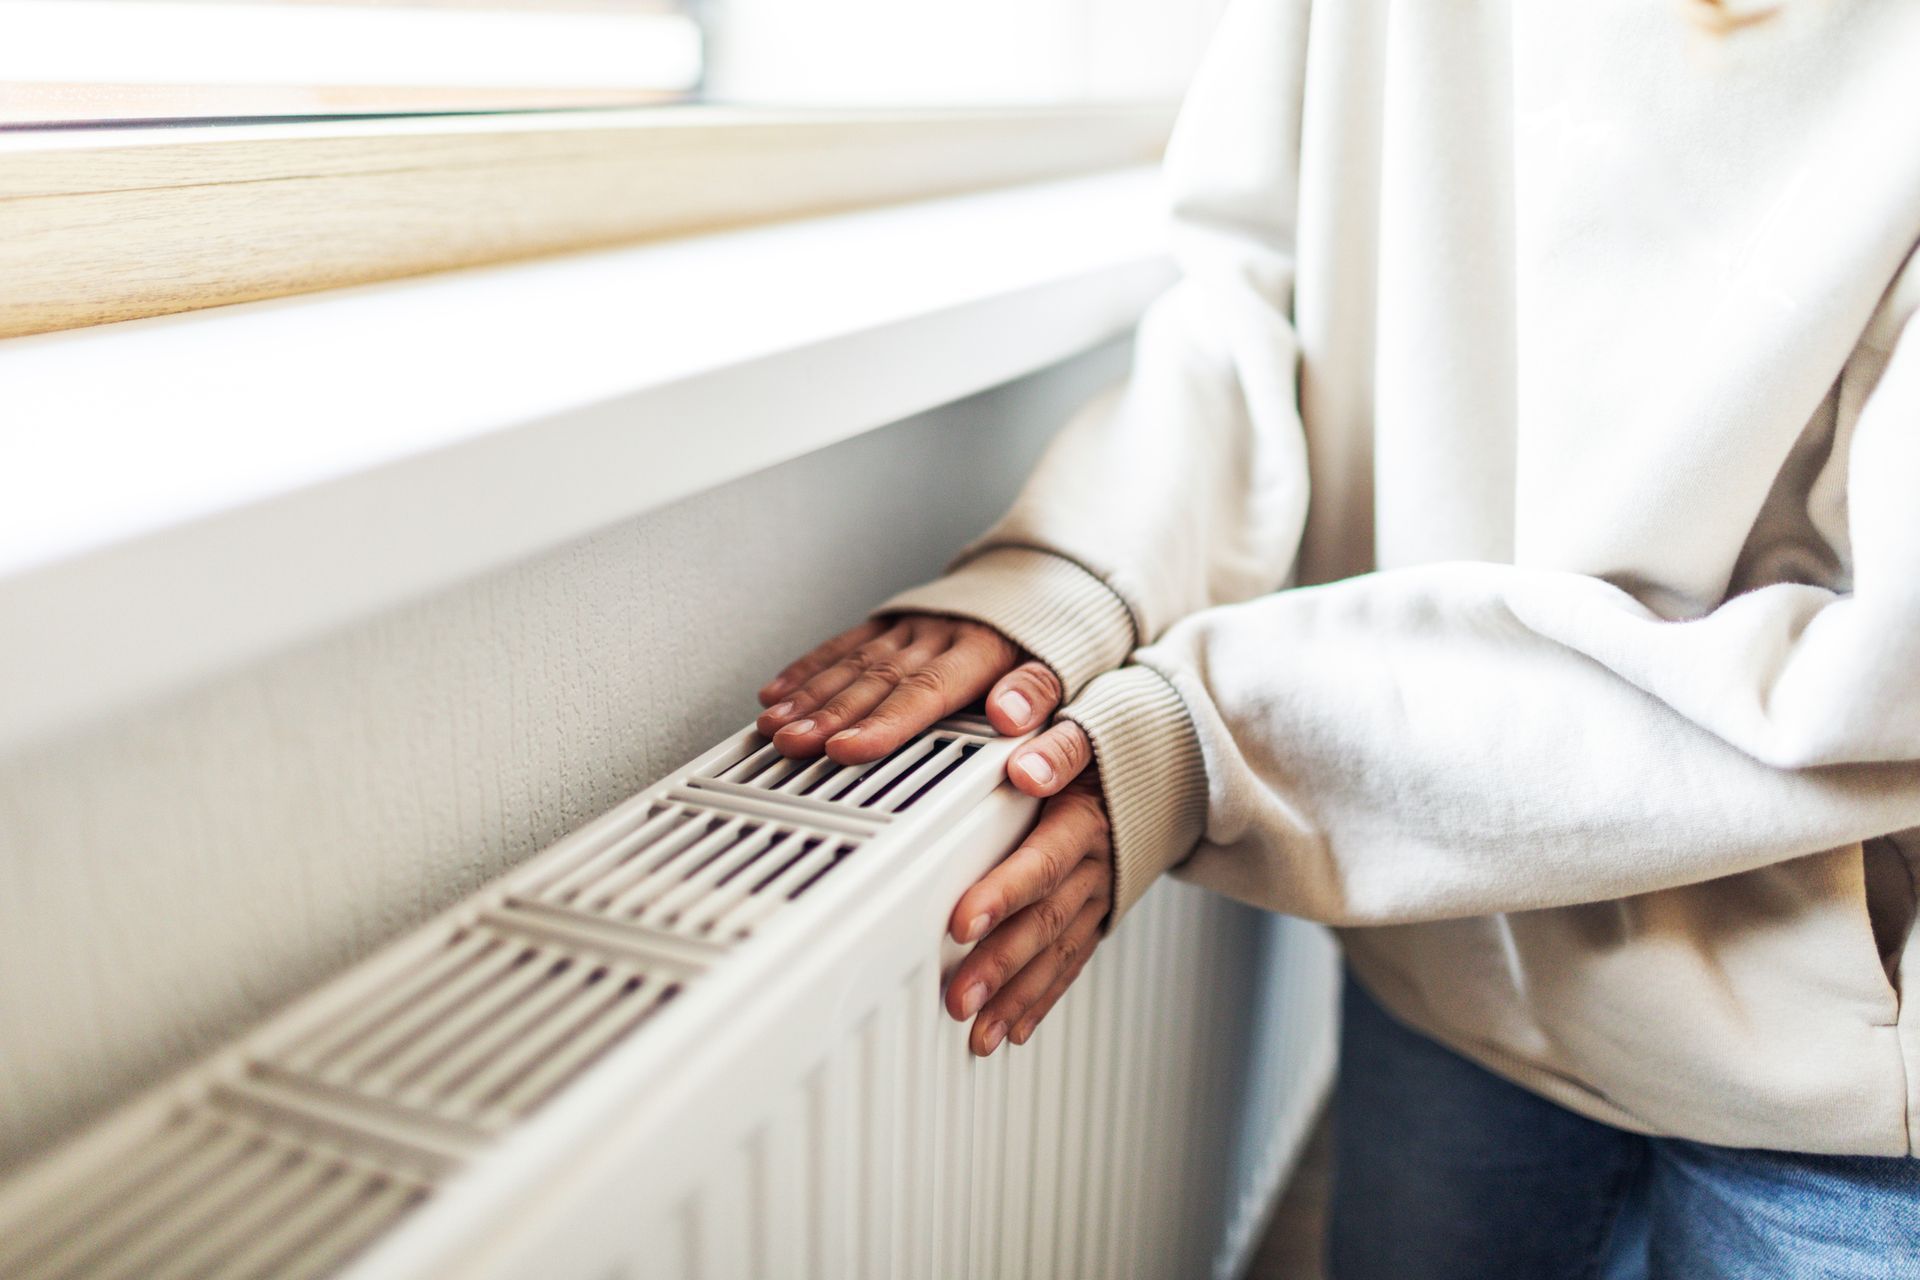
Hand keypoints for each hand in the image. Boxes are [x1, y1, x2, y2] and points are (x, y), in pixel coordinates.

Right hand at [757, 614, 1060, 763]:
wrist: (1041, 573)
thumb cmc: (1050, 635)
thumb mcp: (1064, 664)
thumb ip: (1036, 691)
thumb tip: (1011, 716)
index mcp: (980, 650)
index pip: (925, 692)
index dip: (884, 723)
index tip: (847, 749)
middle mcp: (936, 635)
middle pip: (876, 680)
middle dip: (829, 715)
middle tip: (793, 743)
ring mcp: (909, 626)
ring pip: (852, 663)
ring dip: (809, 695)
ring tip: (774, 725)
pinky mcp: (891, 620)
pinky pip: (844, 643)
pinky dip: (808, 668)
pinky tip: (777, 690)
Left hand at [945, 719, 1108, 1054]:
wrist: (1175, 761)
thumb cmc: (1112, 742)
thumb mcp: (1087, 724)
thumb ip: (1058, 741)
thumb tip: (1026, 763)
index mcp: (1086, 815)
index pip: (1043, 860)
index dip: (1003, 893)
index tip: (960, 921)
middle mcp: (1097, 862)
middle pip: (1045, 919)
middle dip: (1000, 963)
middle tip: (957, 997)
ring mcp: (1100, 894)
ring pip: (1057, 952)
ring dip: (1015, 995)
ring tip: (976, 1032)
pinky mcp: (1099, 914)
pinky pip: (1071, 963)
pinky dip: (1040, 1000)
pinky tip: (1010, 1030)